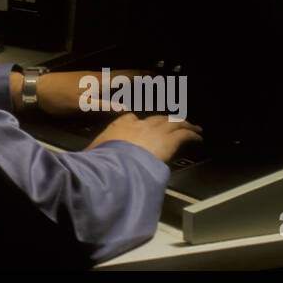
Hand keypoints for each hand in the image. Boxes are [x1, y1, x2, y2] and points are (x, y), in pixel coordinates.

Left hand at [17, 69, 150, 115]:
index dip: (145, 76)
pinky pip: (109, 83)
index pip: (128, 76)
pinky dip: (119, 86)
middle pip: (125, 76)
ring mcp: (92, 79)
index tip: (160, 77)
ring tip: (144, 89)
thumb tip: (126, 110)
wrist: (37, 89)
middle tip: (157, 83)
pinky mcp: (85, 84)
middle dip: (142, 79)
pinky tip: (120, 94)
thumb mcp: (82, 105)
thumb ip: (103, 107)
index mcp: (100, 81)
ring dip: (131, 82)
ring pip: (117, 79)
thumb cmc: (59, 97)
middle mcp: (99, 77)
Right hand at [84, 112, 202, 163]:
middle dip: (166, 120)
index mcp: (121, 125)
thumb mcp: (93, 154)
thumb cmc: (103, 160)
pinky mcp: (170, 140)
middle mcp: (140, 124)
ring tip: (192, 127)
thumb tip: (84, 160)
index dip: (139, 121)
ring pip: (174, 123)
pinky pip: (185, 134)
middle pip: (157, 118)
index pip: (132, 118)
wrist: (118, 163)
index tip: (142, 123)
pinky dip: (193, 135)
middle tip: (174, 121)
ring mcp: (157, 131)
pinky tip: (199, 137)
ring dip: (184, 124)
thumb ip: (94, 154)